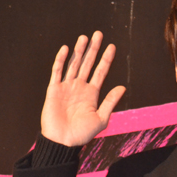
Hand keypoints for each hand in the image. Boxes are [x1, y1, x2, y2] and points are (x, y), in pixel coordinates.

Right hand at [41, 31, 125, 145]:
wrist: (64, 142)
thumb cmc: (83, 134)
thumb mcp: (101, 118)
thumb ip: (110, 101)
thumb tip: (122, 87)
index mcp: (92, 93)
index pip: (100, 71)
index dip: (106, 59)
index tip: (112, 46)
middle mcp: (80, 87)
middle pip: (87, 63)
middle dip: (93, 49)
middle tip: (98, 34)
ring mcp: (66, 87)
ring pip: (73, 64)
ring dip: (79, 51)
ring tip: (84, 37)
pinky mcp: (54, 90)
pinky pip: (57, 72)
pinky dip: (61, 60)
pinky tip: (66, 49)